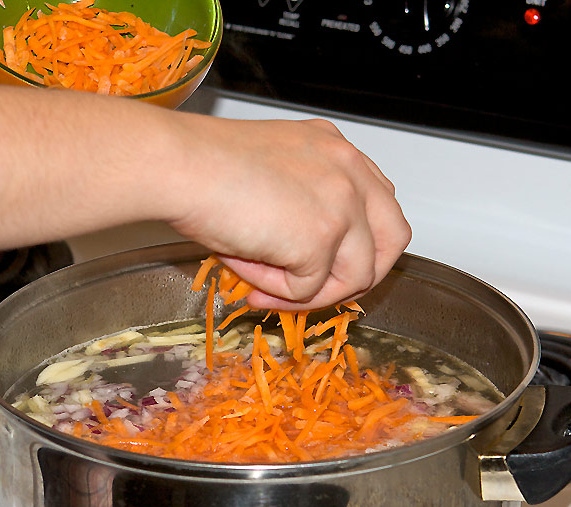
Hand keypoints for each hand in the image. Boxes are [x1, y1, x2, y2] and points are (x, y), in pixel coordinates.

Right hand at [164, 116, 410, 310]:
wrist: (177, 165)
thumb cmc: (200, 164)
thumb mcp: (271, 174)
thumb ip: (301, 204)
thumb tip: (301, 257)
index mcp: (337, 149)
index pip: (378, 203)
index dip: (357, 242)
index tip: (323, 264)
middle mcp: (350, 170)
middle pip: (393, 238)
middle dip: (360, 275)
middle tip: (319, 292)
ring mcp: (342, 204)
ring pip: (356, 275)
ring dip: (310, 292)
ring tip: (261, 282)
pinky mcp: (322, 237)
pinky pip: (309, 289)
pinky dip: (276, 290)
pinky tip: (243, 268)